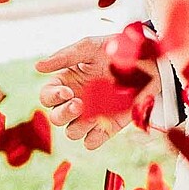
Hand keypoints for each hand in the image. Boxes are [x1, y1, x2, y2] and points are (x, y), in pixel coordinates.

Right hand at [36, 34, 155, 149]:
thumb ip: (65, 56)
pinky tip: (103, 124)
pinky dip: (94, 138)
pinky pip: (91, 143)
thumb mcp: (91, 47)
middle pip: (55, 118)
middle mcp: (77, 100)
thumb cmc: (118, 50)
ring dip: (79, 125)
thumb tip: (38, 67)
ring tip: (94, 112)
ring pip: (71, 132)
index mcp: (68, 81)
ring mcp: (92, 115)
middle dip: (63, 113)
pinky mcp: (108, 127)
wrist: (150, 62)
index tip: (67, 91)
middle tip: (80, 103)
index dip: (52, 97)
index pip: (47, 97)